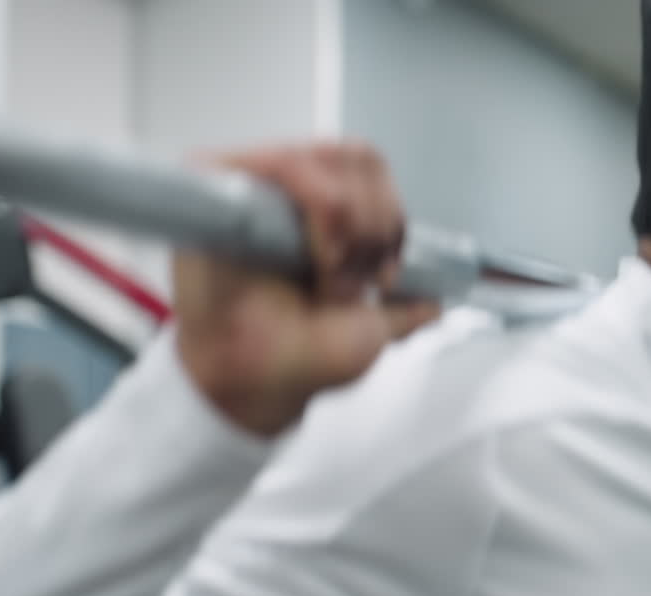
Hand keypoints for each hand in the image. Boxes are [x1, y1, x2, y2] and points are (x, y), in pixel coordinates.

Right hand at [173, 141, 439, 435]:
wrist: (251, 384)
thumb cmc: (293, 359)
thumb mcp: (369, 333)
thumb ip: (404, 311)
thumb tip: (434, 304)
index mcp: (320, 220)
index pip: (369, 171)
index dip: (391, 213)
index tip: (390, 270)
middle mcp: (287, 195)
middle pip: (356, 156)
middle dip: (376, 222)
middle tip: (359, 279)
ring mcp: (252, 184)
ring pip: (327, 158)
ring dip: (349, 223)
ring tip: (330, 278)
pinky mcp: (216, 180)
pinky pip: (288, 164)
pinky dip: (323, 211)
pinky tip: (318, 260)